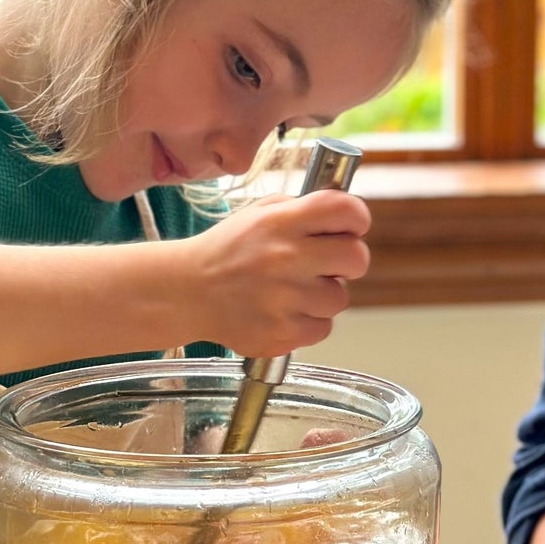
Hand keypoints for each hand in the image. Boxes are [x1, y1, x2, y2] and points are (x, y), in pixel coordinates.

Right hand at [177, 191, 370, 355]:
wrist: (188, 292)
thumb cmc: (228, 250)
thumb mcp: (260, 212)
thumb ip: (303, 209)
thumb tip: (347, 215)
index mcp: (281, 222)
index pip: (346, 210)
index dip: (356, 218)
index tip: (351, 226)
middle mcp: (285, 258)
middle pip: (356, 257)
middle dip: (348, 260)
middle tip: (328, 263)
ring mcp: (284, 299)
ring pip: (340, 298)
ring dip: (324, 295)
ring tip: (295, 290)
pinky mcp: (282, 334)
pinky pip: (323, 328)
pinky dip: (309, 321)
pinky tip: (285, 311)